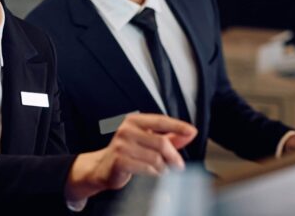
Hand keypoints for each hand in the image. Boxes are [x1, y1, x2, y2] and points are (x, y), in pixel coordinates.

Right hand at [65, 113, 196, 200]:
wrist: (102, 167)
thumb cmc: (127, 152)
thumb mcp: (148, 140)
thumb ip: (169, 136)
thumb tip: (190, 133)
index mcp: (135, 120)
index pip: (161, 120)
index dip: (178, 126)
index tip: (192, 131)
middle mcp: (127, 129)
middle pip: (161, 142)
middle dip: (174, 156)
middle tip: (179, 165)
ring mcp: (121, 145)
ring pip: (155, 157)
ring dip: (164, 167)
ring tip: (164, 170)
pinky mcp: (119, 160)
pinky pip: (146, 168)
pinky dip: (154, 173)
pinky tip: (154, 173)